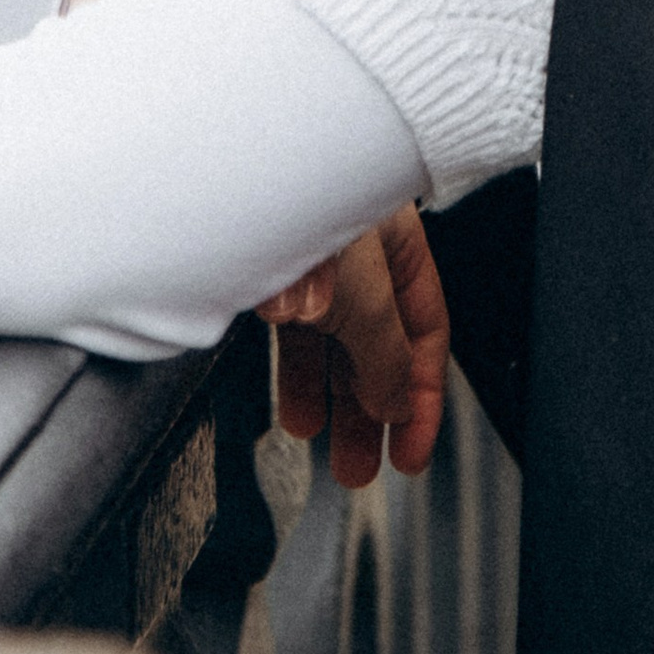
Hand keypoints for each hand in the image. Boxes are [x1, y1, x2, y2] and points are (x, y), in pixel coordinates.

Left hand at [259, 206, 451, 487]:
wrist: (227, 189)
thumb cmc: (304, 209)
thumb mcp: (367, 300)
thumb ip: (386, 358)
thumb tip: (395, 405)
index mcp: (399, 241)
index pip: (426, 329)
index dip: (422, 396)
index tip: (410, 450)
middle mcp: (358, 248)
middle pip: (378, 340)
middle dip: (372, 410)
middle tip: (364, 464)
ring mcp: (311, 257)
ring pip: (331, 339)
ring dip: (332, 401)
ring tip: (326, 450)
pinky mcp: (267, 267)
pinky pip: (291, 331)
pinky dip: (295, 374)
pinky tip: (294, 409)